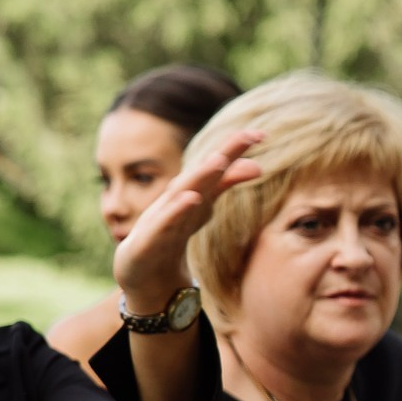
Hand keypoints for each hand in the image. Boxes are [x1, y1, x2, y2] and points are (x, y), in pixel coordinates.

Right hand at [112, 129, 261, 311]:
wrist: (141, 266)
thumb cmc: (174, 229)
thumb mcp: (205, 206)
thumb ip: (226, 184)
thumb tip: (259, 167)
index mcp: (194, 190)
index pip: (217, 166)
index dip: (236, 149)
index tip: (261, 134)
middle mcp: (178, 197)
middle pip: (203, 173)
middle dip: (224, 153)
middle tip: (247, 137)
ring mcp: (163, 215)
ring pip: (184, 193)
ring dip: (201, 176)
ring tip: (220, 160)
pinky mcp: (152, 236)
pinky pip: (167, 222)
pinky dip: (179, 209)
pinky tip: (193, 198)